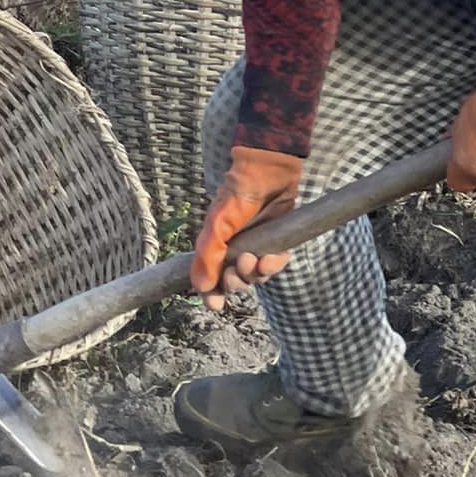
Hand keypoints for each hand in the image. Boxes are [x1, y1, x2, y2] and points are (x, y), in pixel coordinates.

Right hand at [192, 146, 301, 310]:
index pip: (211, 278)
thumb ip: (208, 255)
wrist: (269, 170)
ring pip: (255, 277)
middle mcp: (234, 249)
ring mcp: (256, 247)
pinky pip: (275, 265)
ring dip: (256, 274)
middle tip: (241, 267)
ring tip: (256, 259)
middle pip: (234, 281)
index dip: (211, 294)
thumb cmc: (238, 192)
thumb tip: (200, 287)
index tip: (215, 306)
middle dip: (236, 281)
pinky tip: (273, 258)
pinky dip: (274, 266)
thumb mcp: (218, 223)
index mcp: (216, 245)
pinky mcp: (275, 243)